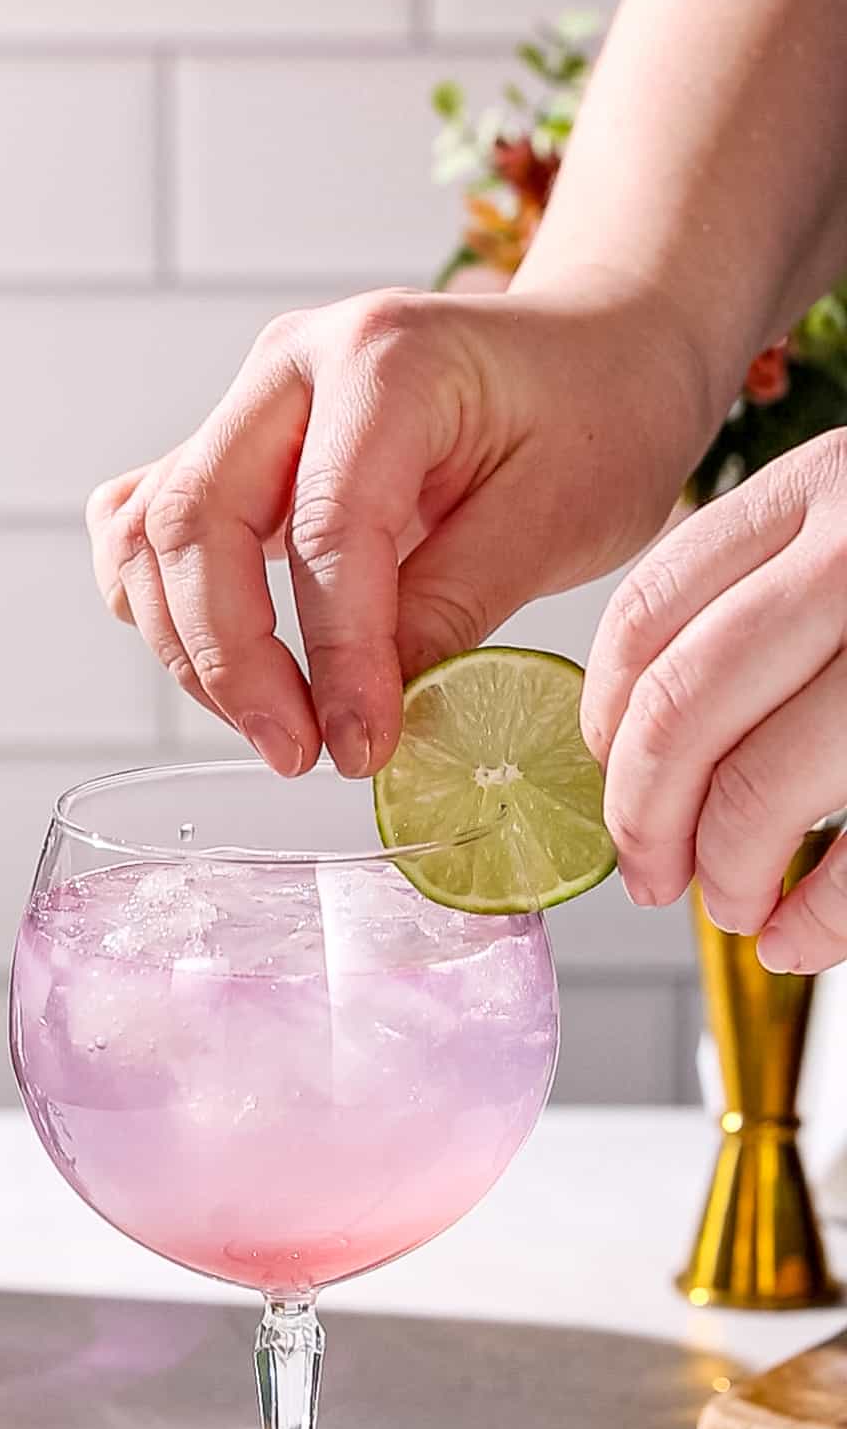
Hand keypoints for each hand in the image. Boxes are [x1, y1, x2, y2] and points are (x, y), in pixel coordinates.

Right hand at [86, 281, 706, 778]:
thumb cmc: (596, 416)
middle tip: (299, 754)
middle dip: (232, 663)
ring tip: (278, 727)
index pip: (327, 529)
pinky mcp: (232, 450)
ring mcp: (250, 405)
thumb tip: (362, 712)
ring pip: (151, 532)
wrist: (595, 354)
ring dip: (191, 649)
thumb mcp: (558, 517)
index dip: (335, 657)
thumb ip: (452, 608)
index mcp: (385, 357)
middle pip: (198, 522)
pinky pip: (145, 527)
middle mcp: (292, 365)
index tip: (359, 749)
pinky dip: (164, 607)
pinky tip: (232, 669)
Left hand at [582, 429, 846, 973]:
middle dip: (643, 819)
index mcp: (822, 489)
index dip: (605, 720)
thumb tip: (634, 745)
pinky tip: (795, 939)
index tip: (607, 776)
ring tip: (734, 905)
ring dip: (724, 876)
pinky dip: (817, 920)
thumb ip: (768, 595)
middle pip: (680, 712)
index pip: (649, 613)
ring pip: (759, 792)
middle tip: (650, 874)